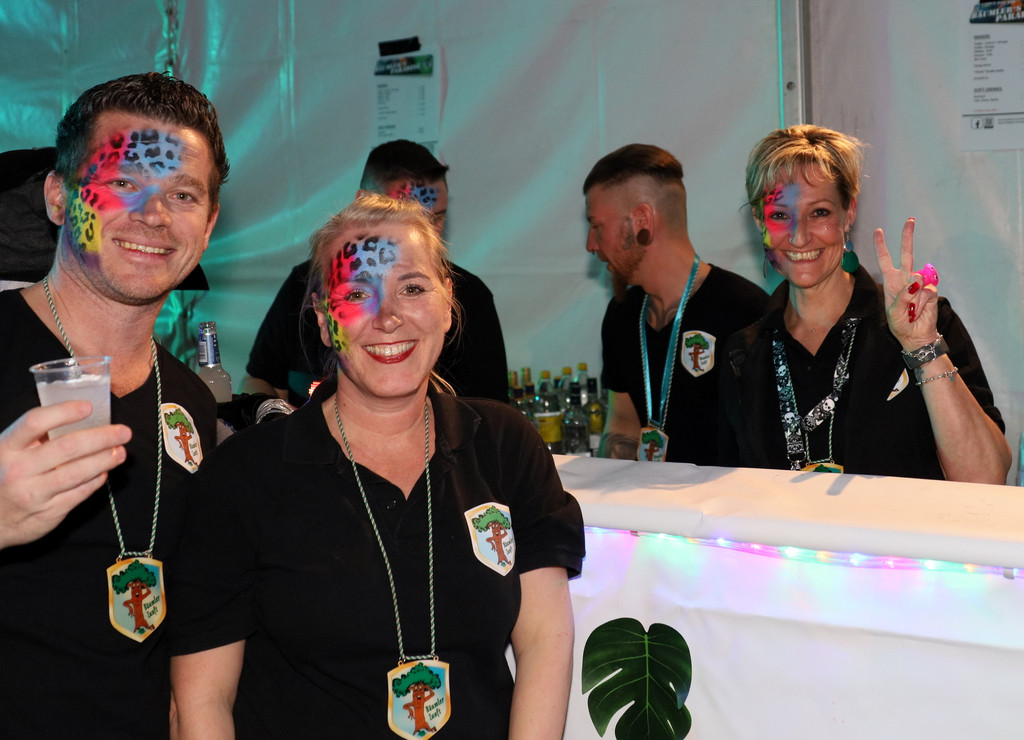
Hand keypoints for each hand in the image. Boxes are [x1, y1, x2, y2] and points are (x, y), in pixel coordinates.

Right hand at [0, 401, 130, 549]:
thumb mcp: (9, 453)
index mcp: (7, 447)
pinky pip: (81, 492)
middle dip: (101, 437)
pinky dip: (97, 480)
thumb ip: (36, 437)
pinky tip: (105, 471)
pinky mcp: (49, 511)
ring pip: (78, 472)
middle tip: (123, 432)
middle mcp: (19, 469)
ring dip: (106, 459)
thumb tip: (81, 418)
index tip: (88, 406)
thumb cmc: (6, 476)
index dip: (63, 412)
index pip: (35, 422)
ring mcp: (34, 492)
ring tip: (121, 452)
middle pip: (67, 447)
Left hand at [873, 218, 939, 348]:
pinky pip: (927, 292)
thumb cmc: (901, 324)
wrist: (916, 335)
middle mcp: (905, 279)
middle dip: (907, 237)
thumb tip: (918, 278)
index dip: (881, 246)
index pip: (885, 260)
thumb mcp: (894, 313)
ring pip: (919, 278)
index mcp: (891, 282)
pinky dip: (922, 303)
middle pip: (906, 254)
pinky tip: (919, 310)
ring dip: (914, 298)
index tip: (878, 231)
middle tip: (910, 221)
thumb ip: (903, 296)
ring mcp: (919, 284)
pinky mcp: (931, 291)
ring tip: (911, 311)